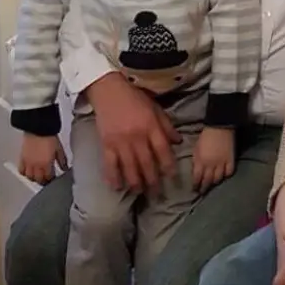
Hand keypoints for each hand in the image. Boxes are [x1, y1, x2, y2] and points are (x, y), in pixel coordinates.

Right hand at [19, 133, 67, 184]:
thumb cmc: (49, 136)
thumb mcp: (59, 149)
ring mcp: (28, 162)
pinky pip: (21, 170)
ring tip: (39, 177)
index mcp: (46, 163)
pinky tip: (29, 172)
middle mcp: (36, 165)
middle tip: (47, 180)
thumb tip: (65, 168)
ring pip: (29, 177)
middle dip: (43, 181)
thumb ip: (62, 160)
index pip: (49, 177)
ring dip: (34, 179)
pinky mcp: (22, 158)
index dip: (52, 180)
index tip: (54, 179)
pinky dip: (25, 173)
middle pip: (38, 180)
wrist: (38, 128)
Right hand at [86, 72, 180, 192]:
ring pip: (130, 167)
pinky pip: (110, 164)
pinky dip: (113, 177)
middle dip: (153, 180)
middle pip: (147, 163)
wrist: (109, 91)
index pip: (162, 150)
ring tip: (140, 192)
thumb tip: (178, 141)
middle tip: (157, 193)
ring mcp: (121, 142)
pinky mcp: (106, 144)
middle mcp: (137, 137)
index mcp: (151, 127)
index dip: (168, 165)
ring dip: (135, 182)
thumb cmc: (135, 98)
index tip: (172, 176)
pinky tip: (117, 187)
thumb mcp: (156, 109)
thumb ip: (166, 126)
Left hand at [192, 126, 234, 192]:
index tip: (194, 189)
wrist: (220, 127)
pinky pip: (229, 172)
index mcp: (201, 161)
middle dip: (204, 188)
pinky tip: (224, 175)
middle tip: (202, 192)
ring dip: (214, 182)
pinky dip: (226, 175)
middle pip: (207, 181)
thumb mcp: (196, 148)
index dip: (195, 185)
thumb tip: (196, 171)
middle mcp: (211, 165)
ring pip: (218, 178)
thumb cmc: (205, 136)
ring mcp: (222, 163)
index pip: (197, 178)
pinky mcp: (231, 160)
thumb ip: (196, 161)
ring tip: (213, 184)